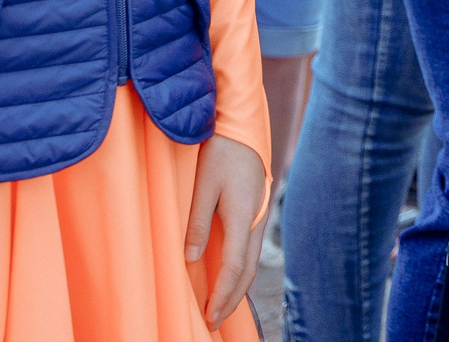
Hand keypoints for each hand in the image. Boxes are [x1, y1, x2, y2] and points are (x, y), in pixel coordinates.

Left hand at [186, 132, 265, 327]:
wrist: (243, 126)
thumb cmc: (220, 152)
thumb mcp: (203, 185)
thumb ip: (198, 223)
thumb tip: (190, 259)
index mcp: (243, 216)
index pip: (235, 268)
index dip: (222, 295)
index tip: (208, 316)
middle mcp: (255, 220)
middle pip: (248, 271)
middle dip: (232, 299)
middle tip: (214, 321)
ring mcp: (258, 217)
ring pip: (251, 262)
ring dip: (237, 287)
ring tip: (221, 306)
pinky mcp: (255, 212)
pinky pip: (250, 250)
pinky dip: (241, 271)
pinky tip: (229, 276)